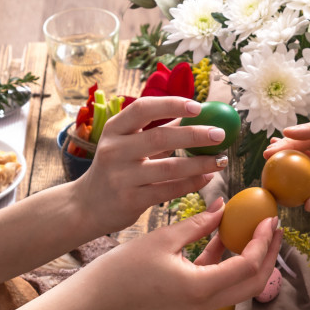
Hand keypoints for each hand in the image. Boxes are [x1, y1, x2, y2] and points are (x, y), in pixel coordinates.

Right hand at [72, 97, 228, 230]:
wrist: (87, 206)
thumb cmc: (115, 169)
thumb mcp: (126, 145)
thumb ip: (156, 130)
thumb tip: (193, 113)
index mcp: (114, 130)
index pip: (143, 108)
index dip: (171, 104)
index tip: (198, 106)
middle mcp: (115, 150)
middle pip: (161, 137)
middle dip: (195, 134)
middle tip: (221, 134)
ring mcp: (122, 176)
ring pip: (169, 167)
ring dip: (200, 163)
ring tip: (222, 160)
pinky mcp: (130, 200)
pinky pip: (168, 190)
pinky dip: (191, 183)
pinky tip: (207, 178)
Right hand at [83, 198, 281, 309]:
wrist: (103, 293)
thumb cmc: (127, 265)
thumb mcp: (166, 238)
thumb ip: (199, 223)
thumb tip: (225, 205)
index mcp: (201, 288)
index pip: (247, 266)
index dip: (262, 241)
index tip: (269, 218)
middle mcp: (206, 302)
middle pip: (254, 282)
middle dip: (269, 255)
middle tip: (275, 227)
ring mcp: (201, 305)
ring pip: (242, 285)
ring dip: (254, 259)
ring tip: (261, 230)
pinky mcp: (194, 300)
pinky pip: (222, 281)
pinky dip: (230, 261)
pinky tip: (229, 235)